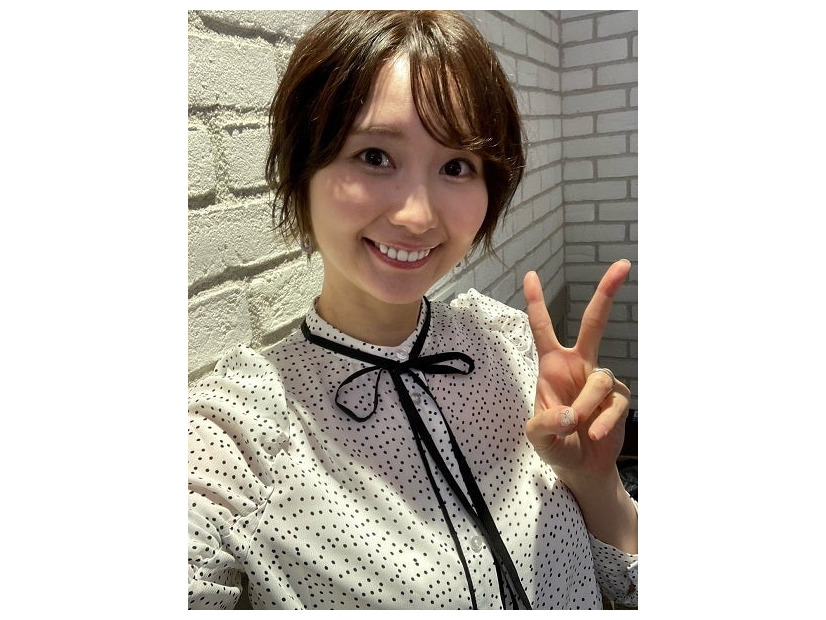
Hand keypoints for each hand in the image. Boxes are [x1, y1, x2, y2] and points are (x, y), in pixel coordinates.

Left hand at [523, 260, 631, 482]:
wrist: (581, 468)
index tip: (530, 274)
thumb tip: (571, 413)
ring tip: (580, 428)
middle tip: (623, 265)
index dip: (536, 302)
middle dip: (606, 293)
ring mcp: (600, 381)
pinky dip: (604, 421)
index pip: (543, 328)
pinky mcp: (618, 399)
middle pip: (594, 324)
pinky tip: (595, 435)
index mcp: (553, 366)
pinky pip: (614, 404)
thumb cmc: (555, 444)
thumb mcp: (538, 437)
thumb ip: (546, 424)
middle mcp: (579, 366)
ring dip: (587, 407)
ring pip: (599, 381)